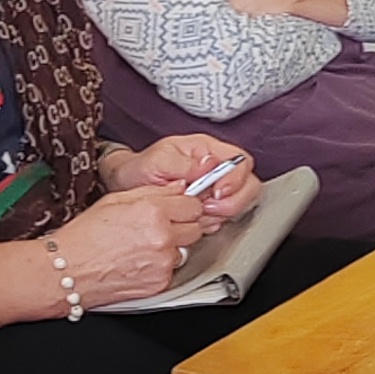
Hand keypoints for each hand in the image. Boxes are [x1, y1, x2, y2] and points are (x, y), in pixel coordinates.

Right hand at [16, 186, 213, 314]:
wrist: (68, 272)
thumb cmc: (83, 237)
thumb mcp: (114, 200)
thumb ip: (151, 191)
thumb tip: (177, 188)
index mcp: (152, 211)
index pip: (193, 204)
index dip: (184, 206)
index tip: (178, 208)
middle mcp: (162, 236)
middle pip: (195, 227)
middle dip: (181, 226)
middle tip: (158, 227)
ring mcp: (163, 262)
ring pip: (184, 250)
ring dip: (171, 247)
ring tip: (142, 247)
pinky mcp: (160, 283)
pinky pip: (172, 270)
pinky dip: (160, 266)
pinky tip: (138, 261)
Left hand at [108, 133, 259, 220]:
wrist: (126, 186)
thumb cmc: (140, 168)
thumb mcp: (157, 160)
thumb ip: (183, 163)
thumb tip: (208, 165)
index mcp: (207, 150)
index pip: (240, 161)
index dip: (235, 179)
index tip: (217, 192)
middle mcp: (216, 169)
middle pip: (248, 185)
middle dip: (231, 201)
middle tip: (207, 207)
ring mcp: (215, 188)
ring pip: (238, 204)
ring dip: (219, 214)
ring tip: (196, 212)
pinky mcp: (209, 207)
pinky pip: (223, 218)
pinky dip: (211, 223)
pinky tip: (195, 219)